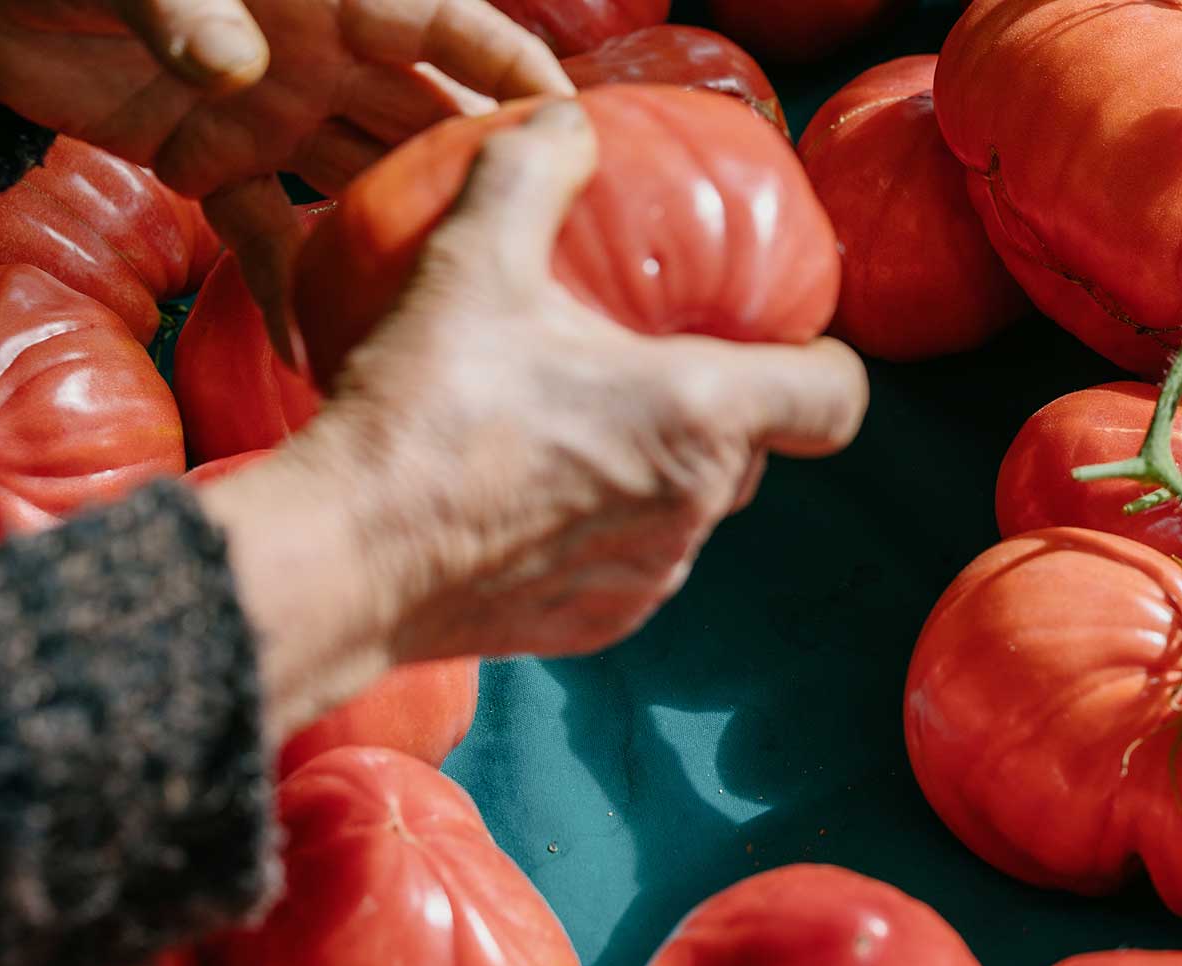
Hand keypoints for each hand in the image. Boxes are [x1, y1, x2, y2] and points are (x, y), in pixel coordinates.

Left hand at [0, 0, 573, 363]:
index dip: (512, 64)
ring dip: (398, 236)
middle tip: (544, 243)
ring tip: (449, 307)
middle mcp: (318, 55)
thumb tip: (240, 76)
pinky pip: (270, 231)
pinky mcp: (211, 162)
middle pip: (421, 114)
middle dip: (478, 171)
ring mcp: (270, 114)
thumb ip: (188, 12)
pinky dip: (291, 280)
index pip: (446, 23)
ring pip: (361, 179)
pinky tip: (319, 341)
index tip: (571, 122)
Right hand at [196, 102, 870, 738]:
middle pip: (756, 450)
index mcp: (700, 416)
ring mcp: (652, 577)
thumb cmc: (425, 408)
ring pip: (691, 509)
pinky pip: (634, 563)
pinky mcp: (604, 625)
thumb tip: (568, 124)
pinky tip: (532, 497)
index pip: (835, 399)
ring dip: (658, 469)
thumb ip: (533, 172)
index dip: (822, 363)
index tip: (775, 338)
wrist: (345, 558)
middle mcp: (695, 508)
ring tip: (575, 428)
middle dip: (718, 408)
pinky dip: (605, 530)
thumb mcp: (473, 259)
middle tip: (641, 362)